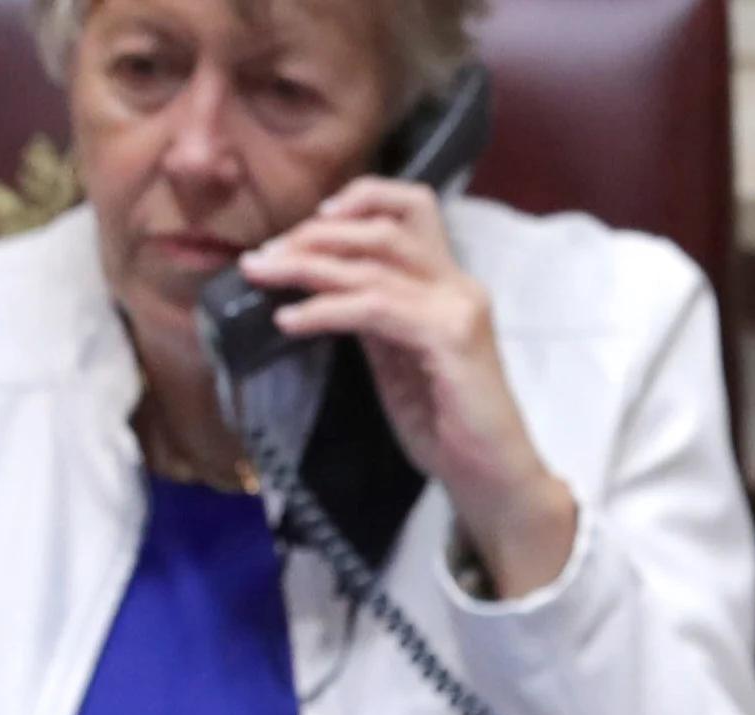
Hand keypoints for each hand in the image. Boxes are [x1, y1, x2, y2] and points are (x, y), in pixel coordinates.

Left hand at [239, 180, 578, 598]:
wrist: (492, 477)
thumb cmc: (449, 427)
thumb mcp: (398, 358)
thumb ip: (374, 316)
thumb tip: (325, 284)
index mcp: (449, 285)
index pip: (411, 208)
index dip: (360, 198)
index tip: (307, 222)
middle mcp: (459, 286)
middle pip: (384, 227)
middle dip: (314, 234)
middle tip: (264, 257)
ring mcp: (459, 309)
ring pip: (373, 264)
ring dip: (306, 265)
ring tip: (262, 275)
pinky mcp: (451, 338)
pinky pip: (374, 308)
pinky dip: (324, 309)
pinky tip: (291, 320)